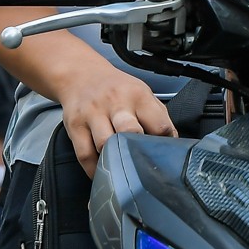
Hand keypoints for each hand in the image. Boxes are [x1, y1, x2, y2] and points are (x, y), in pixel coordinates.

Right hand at [56, 67, 177, 176]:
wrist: (82, 75)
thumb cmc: (118, 89)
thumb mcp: (142, 94)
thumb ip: (158, 117)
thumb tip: (173, 144)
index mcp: (139, 96)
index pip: (158, 124)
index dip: (163, 144)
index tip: (163, 156)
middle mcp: (116, 102)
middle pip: (129, 131)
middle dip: (137, 150)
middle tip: (141, 166)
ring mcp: (93, 114)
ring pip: (104, 144)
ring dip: (114, 162)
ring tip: (121, 173)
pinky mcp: (74, 126)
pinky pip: (84, 155)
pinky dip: (94, 169)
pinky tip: (102, 173)